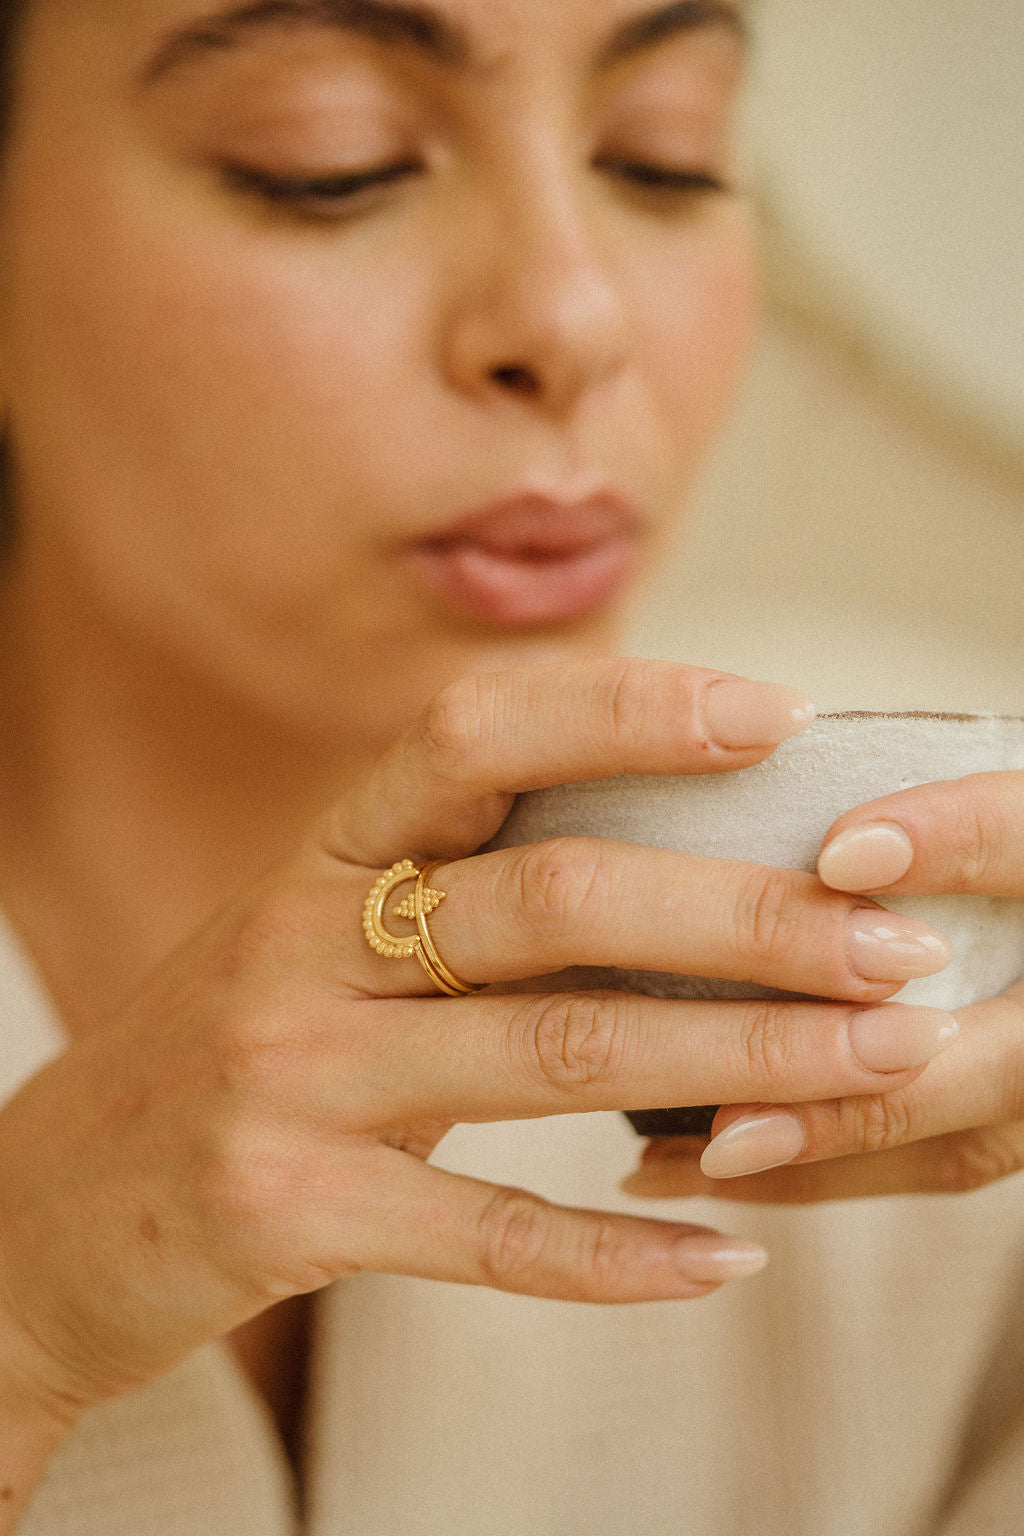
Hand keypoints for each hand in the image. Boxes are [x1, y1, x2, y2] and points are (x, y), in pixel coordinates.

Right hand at [0, 659, 955, 1423]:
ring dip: (736, 1061)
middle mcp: (301, 944)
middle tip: (889, 945)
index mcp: (320, 857)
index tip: (777, 716)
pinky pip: (486, 1232)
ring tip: (873, 1066)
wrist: (34, 1214)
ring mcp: (288, 1078)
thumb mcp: (312, 943)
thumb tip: (656, 862)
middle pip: (557, 898)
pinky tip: (727, 1257)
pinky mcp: (285, 1211)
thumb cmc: (215, 1057)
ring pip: (552, 1051)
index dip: (631, 708)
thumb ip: (450, 897)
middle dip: (745, 915)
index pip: (479, 732)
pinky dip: (619, 1251)